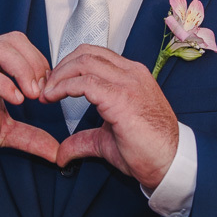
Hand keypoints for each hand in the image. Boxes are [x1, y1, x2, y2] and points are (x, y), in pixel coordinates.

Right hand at [0, 32, 58, 175]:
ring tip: (31, 95)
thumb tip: (56, 150)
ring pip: (0, 50)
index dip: (40, 64)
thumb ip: (30, 136)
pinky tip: (15, 99)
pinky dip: (3, 83)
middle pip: (14, 40)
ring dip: (23, 70)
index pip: (22, 45)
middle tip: (43, 91)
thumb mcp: (3, 132)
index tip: (50, 90)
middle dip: (35, 63)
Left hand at [45, 45, 178, 190]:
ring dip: (59, 76)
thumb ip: (84, 139)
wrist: (170, 163)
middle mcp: (131, 73)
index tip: (54, 84)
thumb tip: (62, 152)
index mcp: (132, 76)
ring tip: (47, 93)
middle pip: (85, 53)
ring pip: (83, 62)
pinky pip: (84, 82)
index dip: (69, 66)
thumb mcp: (107, 140)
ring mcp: (128, 82)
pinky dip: (64, 87)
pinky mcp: (121, 97)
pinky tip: (54, 97)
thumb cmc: (148, 150)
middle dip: (60, 68)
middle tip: (46, 87)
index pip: (95, 55)